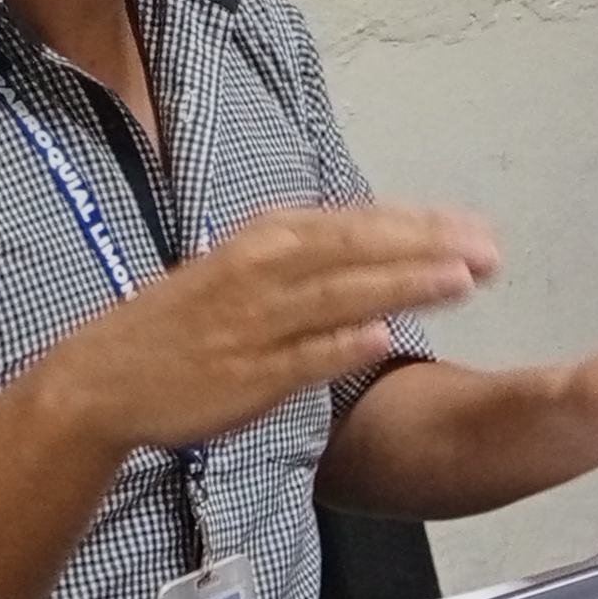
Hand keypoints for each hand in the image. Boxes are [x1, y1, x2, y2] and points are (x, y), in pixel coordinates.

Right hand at [26, 202, 498, 452]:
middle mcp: (265, 268)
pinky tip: (386, 337)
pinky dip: (344, 344)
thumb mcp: (248, 269)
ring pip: (341, 294)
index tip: (478, 226)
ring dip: (403, 284)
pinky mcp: (249, 374)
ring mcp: (257, 322)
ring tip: (462, 280)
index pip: (360, 222)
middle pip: (360, 249)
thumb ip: (316, 261)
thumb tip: (388, 251)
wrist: (106, 375)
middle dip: (430, 247)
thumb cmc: (185, 324)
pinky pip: (304, 356)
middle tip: (491, 250)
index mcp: (269, 238)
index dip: (423, 224)